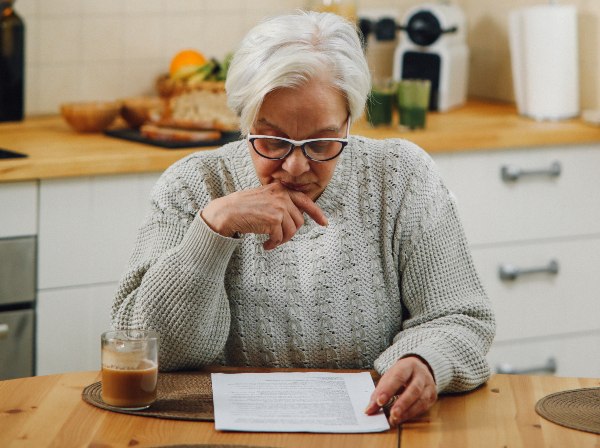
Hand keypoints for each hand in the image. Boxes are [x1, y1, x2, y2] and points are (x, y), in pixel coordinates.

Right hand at [201, 182, 327, 249]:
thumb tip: (296, 219)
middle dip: (290, 233)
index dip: (317, 213)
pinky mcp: (274, 219)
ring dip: (282, 240)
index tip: (324, 223)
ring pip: (292, 230)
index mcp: (281, 189)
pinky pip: (281, 237)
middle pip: (299, 221)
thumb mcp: (265, 198)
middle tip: (278, 239)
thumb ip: (280, 203)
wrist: (227, 212)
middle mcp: (282, 196)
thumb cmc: (243, 207)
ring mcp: (279, 207)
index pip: (305, 201)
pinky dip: (274, 244)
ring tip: (271, 242)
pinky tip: (266, 245)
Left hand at [365, 356, 436, 426]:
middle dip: (402, 403)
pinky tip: (402, 418)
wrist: (419, 368)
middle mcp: (421, 375)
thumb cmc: (401, 374)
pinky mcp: (432, 396)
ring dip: (407, 412)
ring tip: (395, 419)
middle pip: (414, 389)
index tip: (379, 401)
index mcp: (408, 365)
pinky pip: (424, 407)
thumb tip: (369, 410)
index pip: (398, 377)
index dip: (388, 390)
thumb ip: (379, 392)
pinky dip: (412, 414)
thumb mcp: (389, 377)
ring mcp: (429, 385)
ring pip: (421, 400)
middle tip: (392, 414)